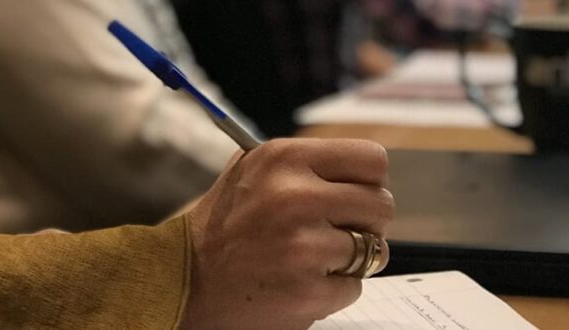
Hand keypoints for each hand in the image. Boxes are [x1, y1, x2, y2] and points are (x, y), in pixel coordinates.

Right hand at [182, 138, 393, 328]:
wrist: (186, 281)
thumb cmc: (225, 225)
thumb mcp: (252, 170)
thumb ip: (305, 163)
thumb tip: (360, 167)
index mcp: (284, 159)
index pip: (372, 160)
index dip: (369, 182)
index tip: (354, 195)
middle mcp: (295, 197)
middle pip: (382, 205)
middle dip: (366, 222)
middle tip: (337, 231)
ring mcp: (303, 246)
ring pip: (374, 249)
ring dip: (351, 258)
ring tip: (313, 258)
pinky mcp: (308, 290)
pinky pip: (355, 286)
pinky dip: (334, 289)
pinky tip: (300, 282)